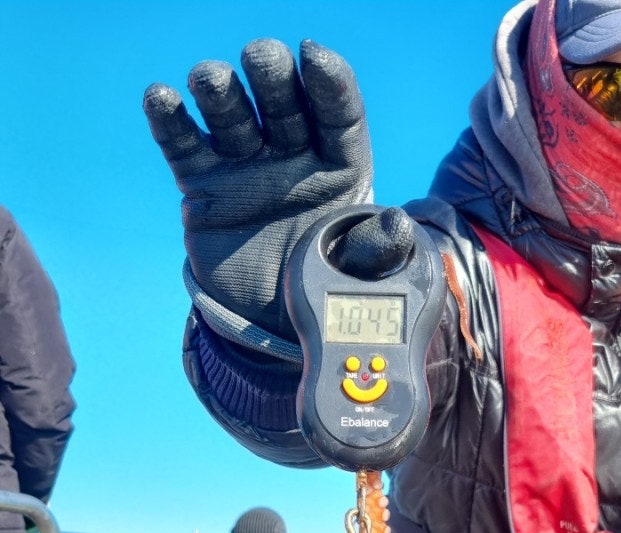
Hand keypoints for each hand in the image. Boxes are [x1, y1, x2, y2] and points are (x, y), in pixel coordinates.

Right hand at [143, 40, 372, 340]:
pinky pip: (185, 147)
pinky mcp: (204, 186)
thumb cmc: (322, 287)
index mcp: (338, 164)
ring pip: (232, 115)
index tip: (314, 57)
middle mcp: (290, 154)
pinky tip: (160, 97)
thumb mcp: (357, 272)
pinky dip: (169, 121)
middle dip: (271, 75)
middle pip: (282, 101)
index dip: (328, 82)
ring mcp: (245, 164)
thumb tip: (398, 223)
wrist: (270, 325)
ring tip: (209, 80)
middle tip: (259, 58)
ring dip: (219, 90)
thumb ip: (376, 248)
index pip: (337, 113)